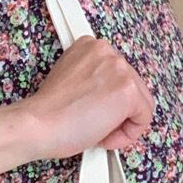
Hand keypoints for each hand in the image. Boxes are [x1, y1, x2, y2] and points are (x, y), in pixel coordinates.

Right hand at [17, 36, 154, 160]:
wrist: (38, 125)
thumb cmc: (49, 114)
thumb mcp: (72, 81)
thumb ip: (94, 81)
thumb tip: (109, 100)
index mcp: (91, 46)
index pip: (117, 76)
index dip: (107, 102)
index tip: (91, 112)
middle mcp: (107, 51)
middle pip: (133, 88)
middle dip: (117, 113)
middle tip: (94, 126)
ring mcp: (119, 69)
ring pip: (141, 103)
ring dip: (121, 124)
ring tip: (97, 131)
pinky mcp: (127, 91)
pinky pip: (144, 117)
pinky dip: (128, 134)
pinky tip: (104, 136)